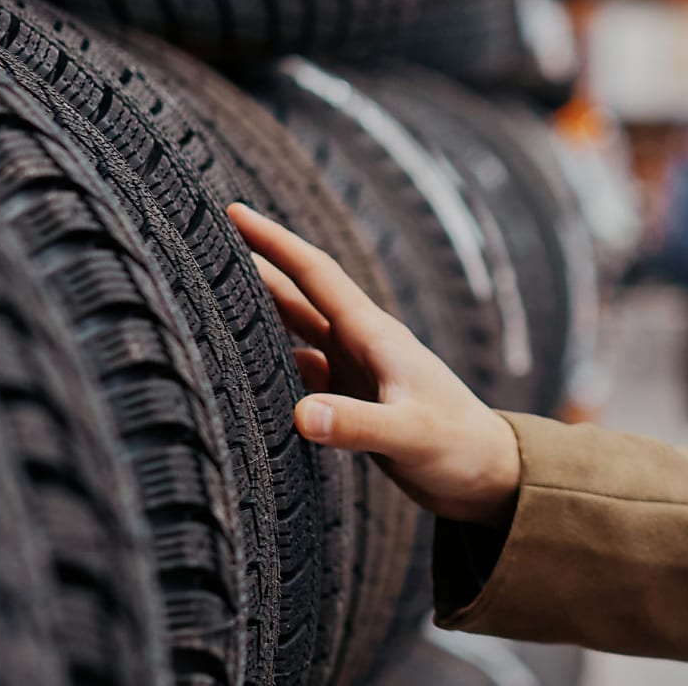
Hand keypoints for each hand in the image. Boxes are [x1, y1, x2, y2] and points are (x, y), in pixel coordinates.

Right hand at [227, 203, 520, 526]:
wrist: (489, 476)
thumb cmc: (460, 448)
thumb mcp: (410, 435)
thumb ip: (357, 426)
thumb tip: (300, 415)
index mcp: (374, 335)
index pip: (315, 274)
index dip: (273, 241)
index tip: (232, 212)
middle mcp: (360, 346)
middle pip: (296, 298)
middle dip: (252, 270)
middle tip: (199, 247)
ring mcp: (355, 373)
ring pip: (294, 335)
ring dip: (256, 318)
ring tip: (205, 302)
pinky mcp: (353, 403)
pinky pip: (302, 375)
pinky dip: (271, 369)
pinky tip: (243, 374)